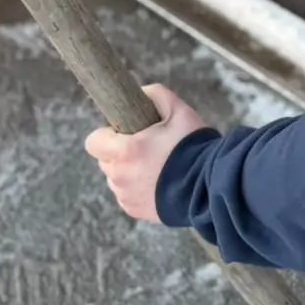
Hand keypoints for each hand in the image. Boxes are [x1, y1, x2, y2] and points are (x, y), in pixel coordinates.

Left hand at [85, 84, 206, 222]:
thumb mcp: (179, 111)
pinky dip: (138, 189)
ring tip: (157, 167)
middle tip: (147, 147)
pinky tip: (160, 183)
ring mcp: (126, 196)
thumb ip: (155, 95)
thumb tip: (141, 94)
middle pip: (106, 160)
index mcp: (125, 151)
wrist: (210, 185)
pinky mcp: (135, 210)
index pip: (93, 141)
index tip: (127, 132)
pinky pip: (127, 196)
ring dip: (128, 171)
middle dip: (120, 152)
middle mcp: (120, 176)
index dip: (108, 134)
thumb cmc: (193, 147)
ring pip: (116, 179)